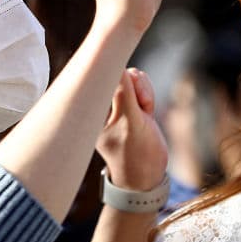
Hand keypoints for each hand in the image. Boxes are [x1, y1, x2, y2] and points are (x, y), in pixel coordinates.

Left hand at [96, 68, 168, 191]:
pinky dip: (148, 96)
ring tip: (146, 114)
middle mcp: (101, 104)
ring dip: (145, 93)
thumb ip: (124, 94)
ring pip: (133, 78)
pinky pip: (140, 85)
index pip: (103, 76)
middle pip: (120, 73)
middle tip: (142, 106)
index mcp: (92, 109)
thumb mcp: (130, 123)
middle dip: (137, 86)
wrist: (147, 174)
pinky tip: (148, 114)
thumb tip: (116, 67)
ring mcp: (116, 103)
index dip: (123, 78)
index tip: (133, 91)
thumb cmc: (135, 154)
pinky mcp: (130, 103)